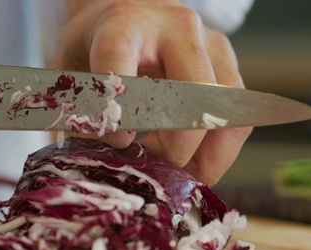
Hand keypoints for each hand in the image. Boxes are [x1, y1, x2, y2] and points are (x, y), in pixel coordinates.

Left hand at [56, 0, 251, 185]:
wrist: (132, 12)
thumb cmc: (100, 44)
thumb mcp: (74, 67)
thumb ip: (80, 111)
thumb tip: (92, 162)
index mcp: (124, 25)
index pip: (120, 59)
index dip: (120, 108)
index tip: (118, 141)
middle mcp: (174, 28)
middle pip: (193, 91)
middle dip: (178, 144)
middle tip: (158, 170)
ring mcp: (209, 44)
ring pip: (225, 109)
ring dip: (205, 154)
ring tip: (176, 172)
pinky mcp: (228, 63)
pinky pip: (236, 119)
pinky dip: (217, 152)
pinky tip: (191, 161)